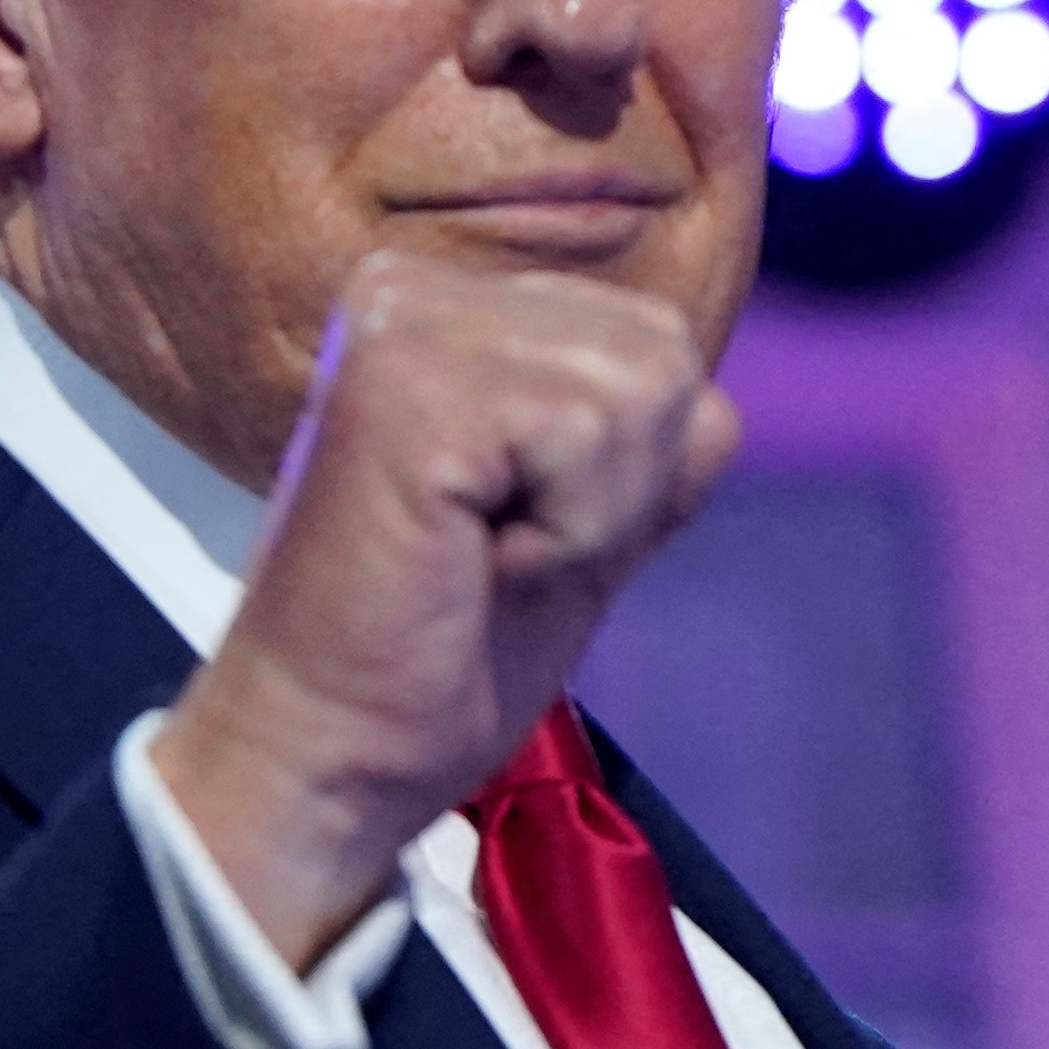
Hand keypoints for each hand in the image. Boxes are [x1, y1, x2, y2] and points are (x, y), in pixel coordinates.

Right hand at [146, 248, 741, 967]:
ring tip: (482, 555)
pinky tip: (472, 559)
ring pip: (644, 384)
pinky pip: (591, 427)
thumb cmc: (440, 657)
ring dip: (591, 512)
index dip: (631, 475)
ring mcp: (407, 323)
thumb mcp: (582, 527)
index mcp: (450, 310)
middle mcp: (415, 289)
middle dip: (622, 486)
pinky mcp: (409, 381)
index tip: (514, 536)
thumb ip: (642, 446)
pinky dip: (566, 527)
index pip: (656, 342)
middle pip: (664, 351)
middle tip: (499, 552)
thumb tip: (718, 402)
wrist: (330, 758)